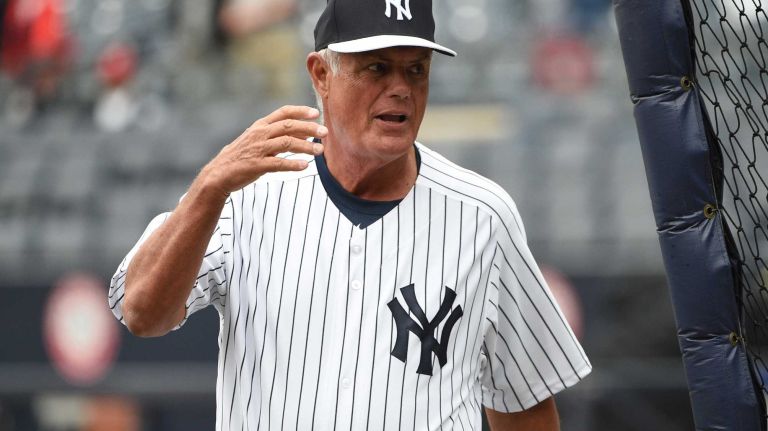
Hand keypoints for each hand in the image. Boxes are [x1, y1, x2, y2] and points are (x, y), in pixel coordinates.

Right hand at [200, 105, 325, 195]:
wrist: (219, 173)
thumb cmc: (243, 156)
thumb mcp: (259, 141)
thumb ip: (281, 136)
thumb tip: (306, 135)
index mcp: (260, 126)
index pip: (283, 112)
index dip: (300, 111)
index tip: (316, 113)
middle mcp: (260, 134)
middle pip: (288, 126)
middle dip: (309, 128)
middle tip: (325, 132)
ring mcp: (258, 149)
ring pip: (286, 143)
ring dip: (306, 147)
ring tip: (320, 151)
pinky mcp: (256, 165)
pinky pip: (278, 163)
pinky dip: (293, 164)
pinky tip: (304, 166)